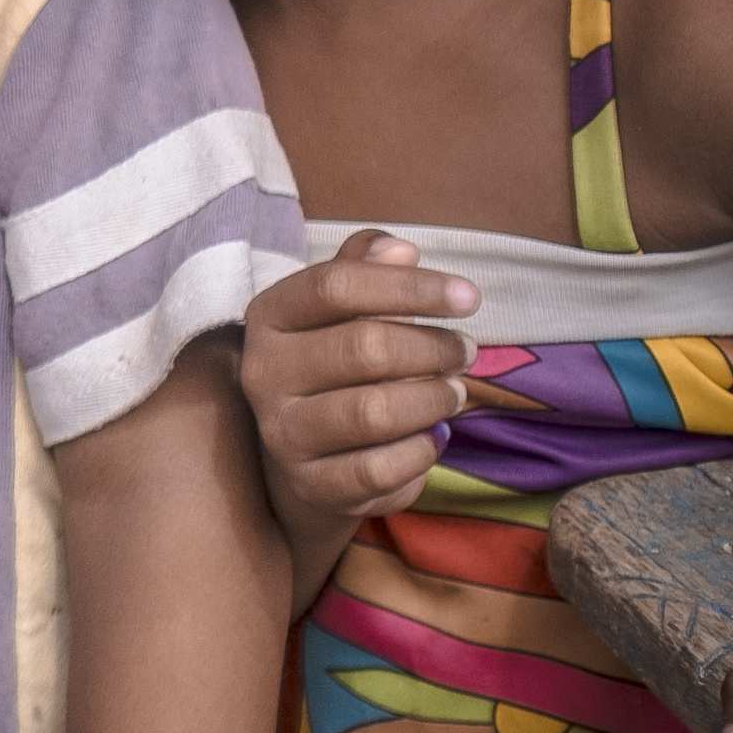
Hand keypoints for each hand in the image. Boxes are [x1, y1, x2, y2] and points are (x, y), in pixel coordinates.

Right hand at [240, 230, 476, 537]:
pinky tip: (433, 436)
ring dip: (433, 399)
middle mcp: (264, 373)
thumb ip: (365, 270)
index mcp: (269, 316)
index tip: (468, 297)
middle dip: (433, 347)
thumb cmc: (334, 364)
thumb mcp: (340, 310)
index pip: (336, 286)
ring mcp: (283, 433)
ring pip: (374, 412)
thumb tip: (400, 248)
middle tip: (466, 351)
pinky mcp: (311, 483)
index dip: (410, 287)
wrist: (303, 453)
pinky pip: (381, 468)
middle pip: (364, 348)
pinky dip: (422, 451)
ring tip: (455, 392)